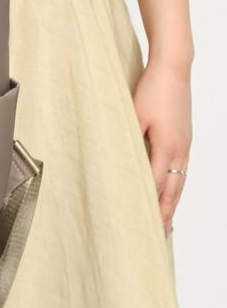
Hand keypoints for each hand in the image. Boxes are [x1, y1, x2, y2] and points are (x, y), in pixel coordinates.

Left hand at [132, 58, 191, 236]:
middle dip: (164, 215)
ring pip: (179, 183)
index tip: (140, 225)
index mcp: (166, 147)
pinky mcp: (184, 139)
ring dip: (171, 205)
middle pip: (172, 191)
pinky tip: (171, 193)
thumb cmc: (151, 90)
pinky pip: (181, 172)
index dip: (148, 207)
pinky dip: (176, 188)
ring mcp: (185, 146)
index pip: (155, 185)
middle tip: (157, 237)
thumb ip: (129, 141)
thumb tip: (122, 164)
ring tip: (166, 224)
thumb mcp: (133, 116)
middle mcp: (179, 151)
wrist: (173, 69)